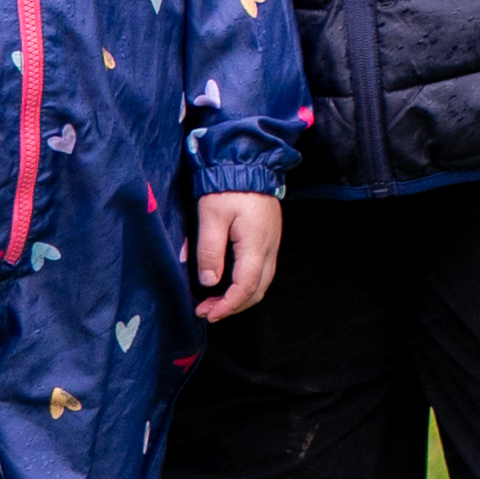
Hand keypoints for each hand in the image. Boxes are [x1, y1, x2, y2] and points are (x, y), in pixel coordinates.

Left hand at [193, 192, 283, 322]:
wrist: (249, 165)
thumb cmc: (227, 188)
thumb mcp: (211, 217)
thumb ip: (209, 251)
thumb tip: (209, 282)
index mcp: (256, 245)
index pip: (245, 287)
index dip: (227, 305)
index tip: (207, 314)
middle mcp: (269, 248)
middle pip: (258, 290)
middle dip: (233, 306)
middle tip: (207, 311)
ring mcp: (272, 243)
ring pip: (262, 282)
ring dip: (240, 296)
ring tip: (215, 301)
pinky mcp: (269, 238)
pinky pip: (263, 270)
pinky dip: (246, 284)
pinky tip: (228, 281)